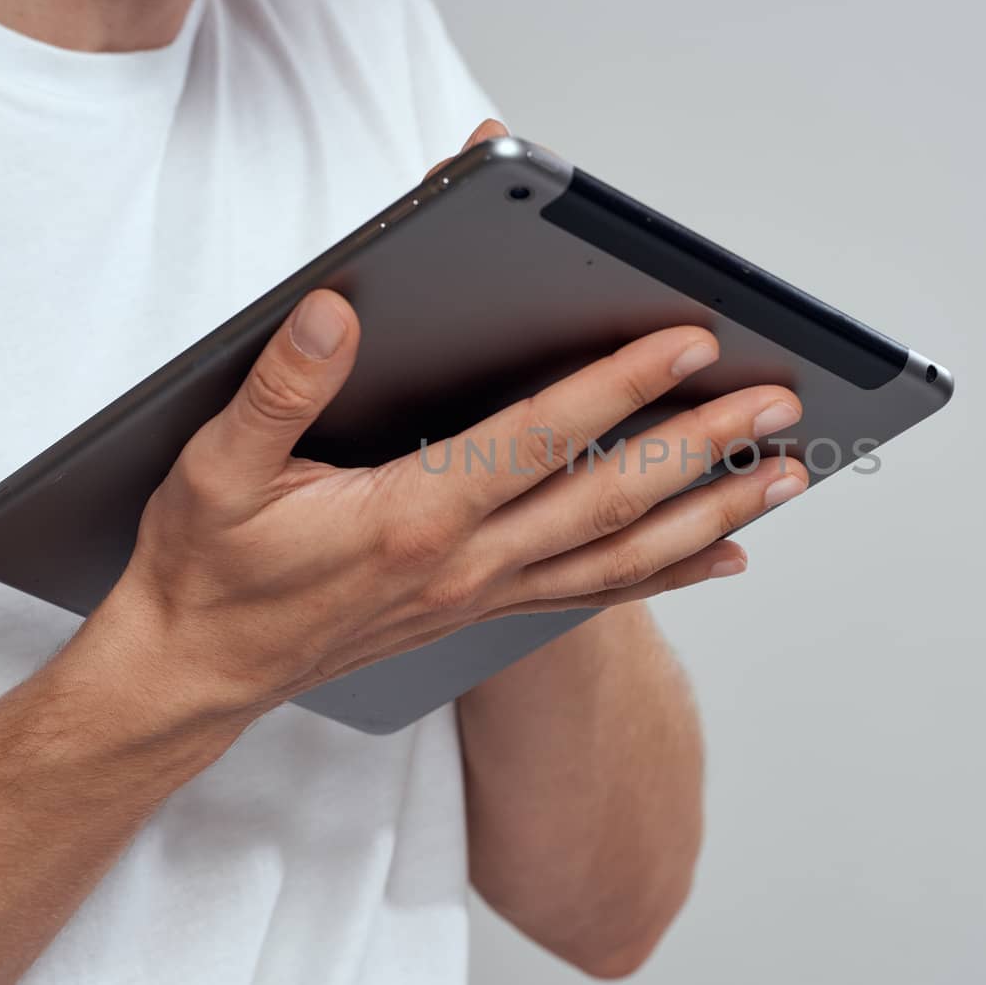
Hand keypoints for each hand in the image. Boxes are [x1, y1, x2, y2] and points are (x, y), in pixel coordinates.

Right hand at [92, 125, 807, 718]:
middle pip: (611, 497)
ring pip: (624, 553)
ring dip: (712, 510)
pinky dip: (670, 572)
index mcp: (412, 515)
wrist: (197, 673)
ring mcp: (484, 593)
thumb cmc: (208, 568)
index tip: (690, 341)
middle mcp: (467, 562)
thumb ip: (280, 387)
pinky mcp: (485, 608)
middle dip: (705, 446)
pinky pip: (597, 592)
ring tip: (788, 474)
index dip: (618, 384)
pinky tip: (726, 551)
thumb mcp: (216, 468)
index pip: (539, 437)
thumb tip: (337, 312)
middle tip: (782, 404)